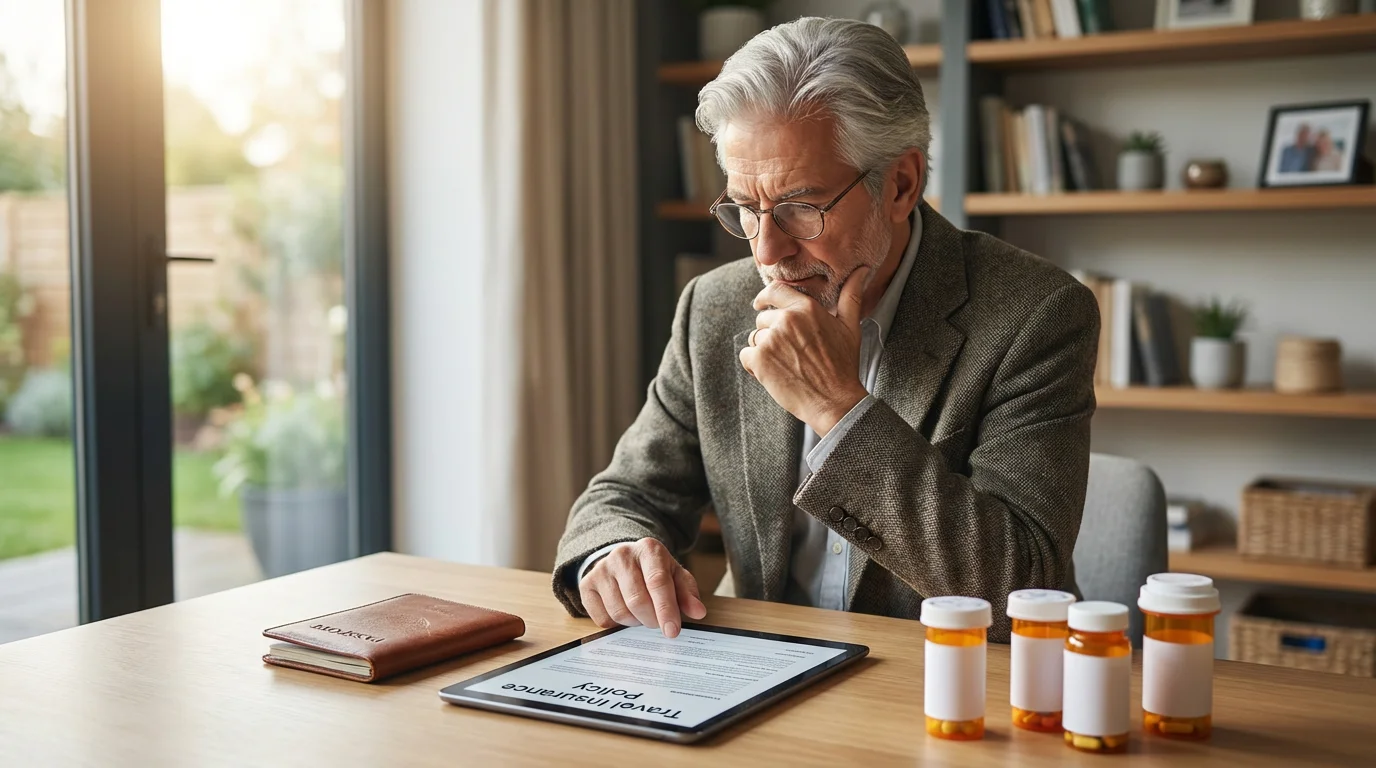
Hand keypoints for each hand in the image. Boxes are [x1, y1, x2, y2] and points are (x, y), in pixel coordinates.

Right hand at [580, 538, 706, 638]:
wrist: (624, 560)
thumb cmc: (654, 571)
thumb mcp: (675, 576)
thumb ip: (688, 594)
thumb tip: (698, 612)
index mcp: (649, 549)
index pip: (657, 582)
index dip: (666, 610)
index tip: (672, 632)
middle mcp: (622, 555)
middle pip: (637, 600)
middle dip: (651, 620)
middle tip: (658, 623)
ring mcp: (601, 569)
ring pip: (619, 612)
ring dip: (635, 622)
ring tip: (641, 614)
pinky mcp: (586, 585)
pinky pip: (602, 619)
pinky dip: (617, 624)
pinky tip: (625, 612)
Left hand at [739, 266, 869, 434]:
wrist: (834, 401)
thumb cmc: (843, 365)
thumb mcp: (850, 326)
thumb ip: (851, 295)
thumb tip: (862, 270)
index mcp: (806, 308)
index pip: (774, 290)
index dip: (764, 297)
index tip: (760, 303)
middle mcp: (786, 320)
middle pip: (763, 318)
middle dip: (771, 333)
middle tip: (790, 353)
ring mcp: (771, 339)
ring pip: (755, 337)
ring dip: (764, 350)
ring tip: (786, 364)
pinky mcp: (759, 359)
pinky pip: (745, 355)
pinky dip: (754, 365)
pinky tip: (774, 373)